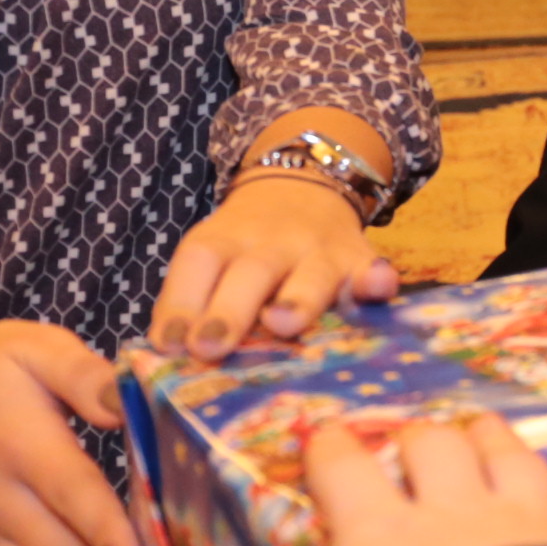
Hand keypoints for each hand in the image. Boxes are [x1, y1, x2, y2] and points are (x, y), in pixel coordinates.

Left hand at [151, 175, 395, 360]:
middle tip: (210, 347)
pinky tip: (380, 287)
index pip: (198, 264)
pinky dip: (377, 280)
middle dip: (230, 311)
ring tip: (282, 324)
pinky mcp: (361, 261)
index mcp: (224, 241)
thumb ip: (191, 302)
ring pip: (311, 275)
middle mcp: (272, 243)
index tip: (169, 346)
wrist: (304, 188)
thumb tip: (167, 356)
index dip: (180, 303)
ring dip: (297, 300)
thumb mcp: (212, 257)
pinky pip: (372, 270)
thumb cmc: (246, 247)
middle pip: (251, 273)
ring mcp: (320, 251)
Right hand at [190, 415, 546, 545]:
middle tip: (417, 439)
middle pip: (437, 452)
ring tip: (488, 428)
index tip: (324, 435)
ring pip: (516, 460)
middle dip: (422, 442)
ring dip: (501, 444)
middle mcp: (459, 511)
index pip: (347, 476)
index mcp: (383, 534)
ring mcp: (536, 522)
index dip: (333, 454)